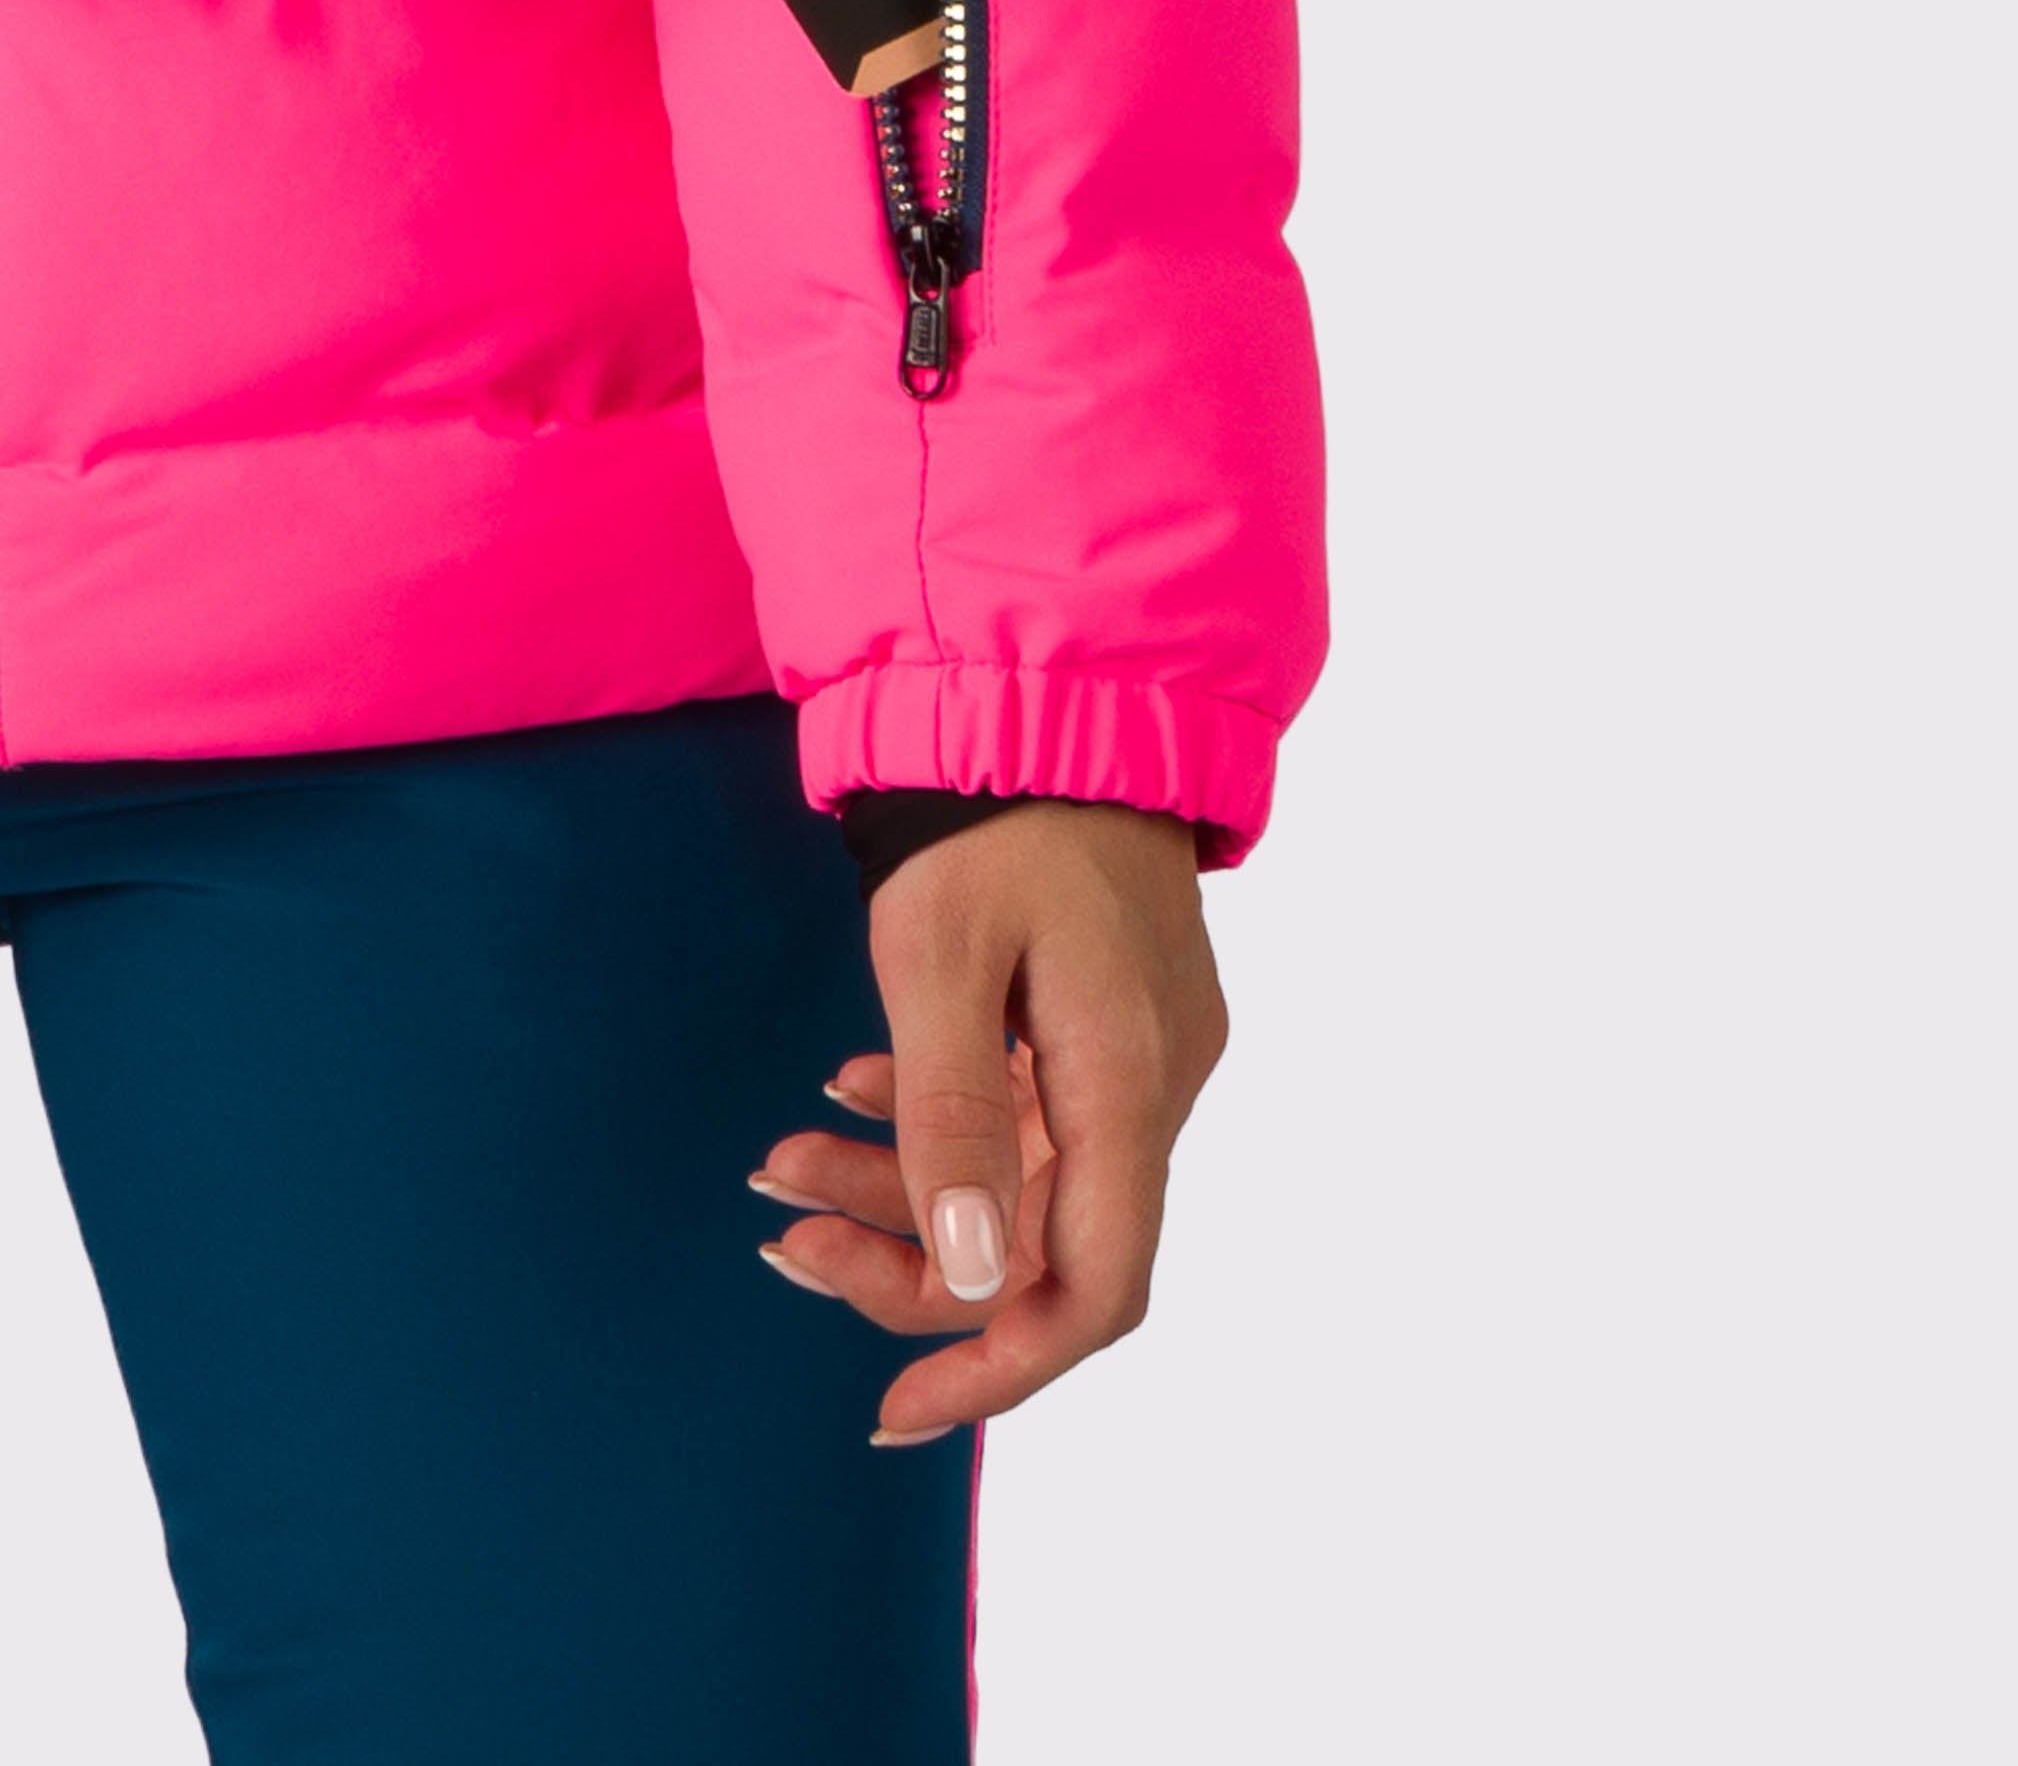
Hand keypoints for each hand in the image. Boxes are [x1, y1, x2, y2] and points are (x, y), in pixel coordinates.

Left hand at [750, 800, 1227, 1443]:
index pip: (1097, 1289)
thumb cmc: (994, 815)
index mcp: (1128, 1081)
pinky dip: (930, 1124)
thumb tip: (961, 1276)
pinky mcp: (1103, 1022)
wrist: (1051, 698)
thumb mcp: (939, 957)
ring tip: (779, 1159)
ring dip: (897, 1188)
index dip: (1000, 1364)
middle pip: (1040, 1246)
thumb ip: (949, 1115)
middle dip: (905, 1262)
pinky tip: (846, 1091)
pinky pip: (1022, 1115)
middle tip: (783, 1237)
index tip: (898, 1407)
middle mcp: (1151, 1084)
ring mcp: (1134, 1054)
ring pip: (1017, 1182)